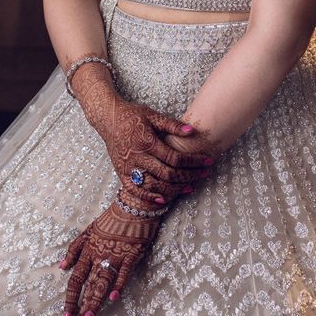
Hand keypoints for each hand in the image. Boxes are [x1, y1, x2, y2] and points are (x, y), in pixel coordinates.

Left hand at [58, 192, 162, 315]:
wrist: (133, 205)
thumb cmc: (111, 219)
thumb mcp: (88, 231)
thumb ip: (74, 249)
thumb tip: (61, 267)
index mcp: (88, 251)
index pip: (75, 280)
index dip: (70, 299)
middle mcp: (99, 255)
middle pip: (88, 286)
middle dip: (81, 309)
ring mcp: (115, 255)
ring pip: (102, 282)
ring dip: (95, 302)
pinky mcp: (131, 254)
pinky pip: (124, 272)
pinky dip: (119, 284)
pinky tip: (114, 298)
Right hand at [69, 61, 215, 204]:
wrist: (108, 119)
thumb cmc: (132, 115)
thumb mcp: (152, 115)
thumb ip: (171, 125)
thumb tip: (192, 131)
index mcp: (147, 142)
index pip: (175, 157)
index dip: (194, 161)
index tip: (208, 161)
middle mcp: (137, 157)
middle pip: (168, 174)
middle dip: (189, 176)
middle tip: (204, 174)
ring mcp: (128, 167)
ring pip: (155, 185)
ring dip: (174, 189)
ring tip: (190, 187)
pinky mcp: (121, 173)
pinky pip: (136, 190)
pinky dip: (150, 197)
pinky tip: (164, 200)